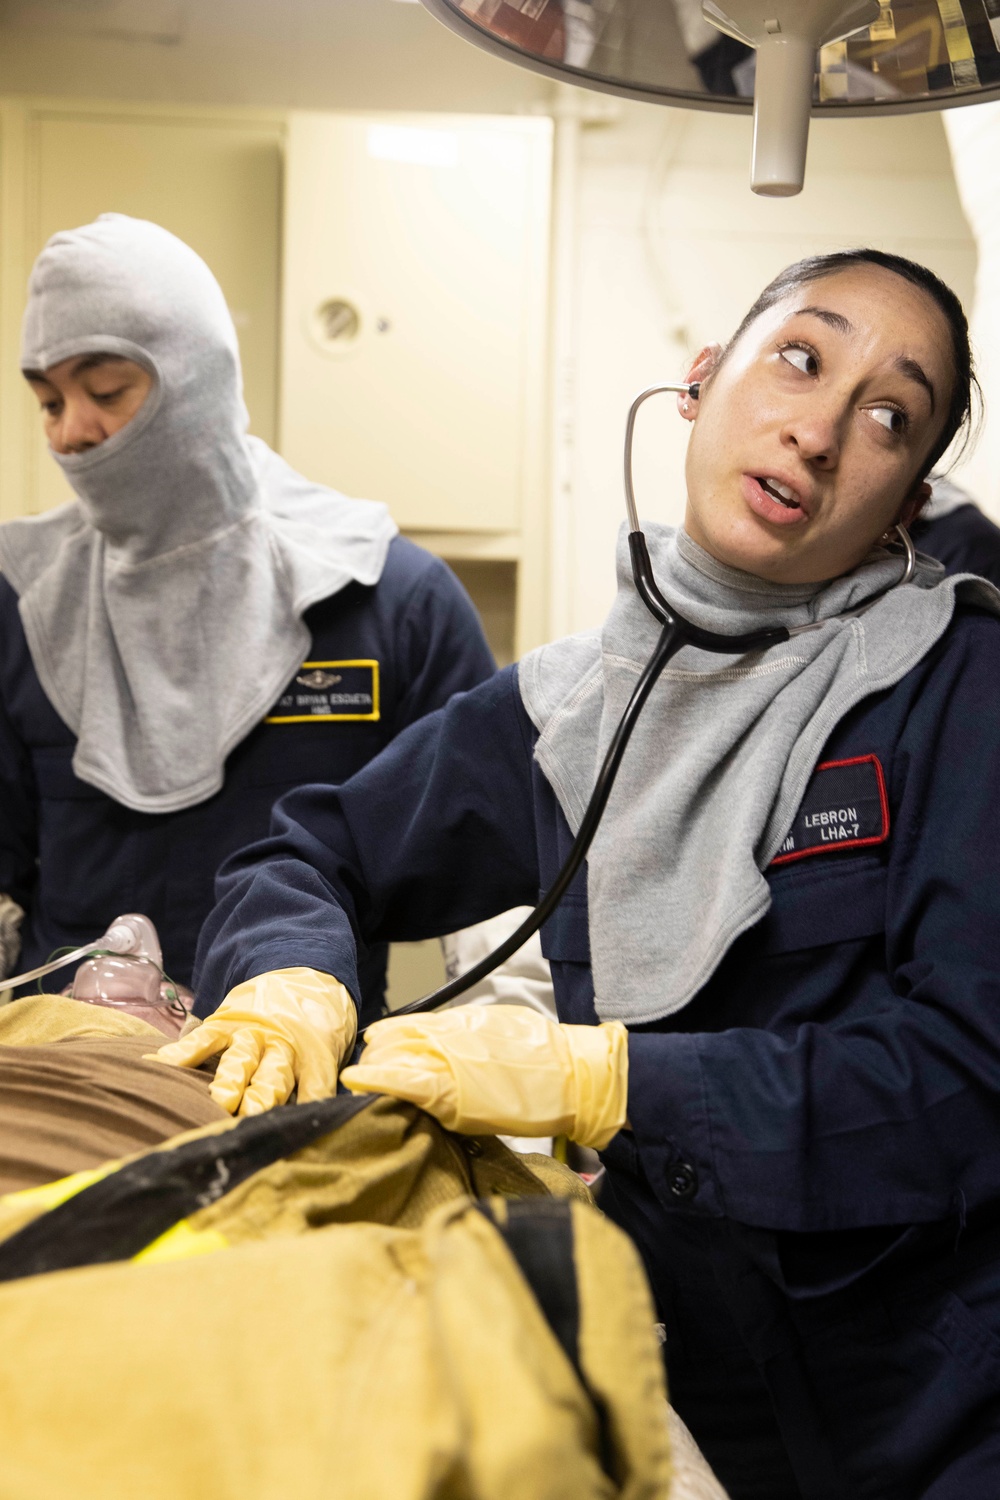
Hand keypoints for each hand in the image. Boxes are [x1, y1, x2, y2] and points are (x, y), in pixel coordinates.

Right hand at [149, 967, 356, 1115]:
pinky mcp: (226, 1022)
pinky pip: (203, 1038)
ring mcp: (252, 1033)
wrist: (304, 973)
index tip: (298, 1134)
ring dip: (231, 1081)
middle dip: (263, 1100)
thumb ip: (318, 1085)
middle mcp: (283, 1046)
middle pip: (273, 1077)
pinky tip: (161, 1064)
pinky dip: (182, 1052)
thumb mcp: (330, 1050)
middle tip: (254, 1119)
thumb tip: (314, 1127)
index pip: (316, 1088)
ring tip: (219, 1100)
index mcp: (315, 1057)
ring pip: (240, 1060)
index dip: (309, 1110)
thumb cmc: (318, 1024)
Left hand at [340, 1004, 626, 1149]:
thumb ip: (469, 1035)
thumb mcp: (501, 1029)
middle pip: (395, 1042)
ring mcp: (451, 1066)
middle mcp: (451, 1039)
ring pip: (394, 1060)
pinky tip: (360, 1083)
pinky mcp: (456, 1097)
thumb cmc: (546, 1056)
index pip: (408, 1026)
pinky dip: (379, 1083)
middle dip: (376, 1057)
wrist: (575, 1074)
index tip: (373, 1044)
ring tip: (362, 1082)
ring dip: (373, 1070)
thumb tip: (448, 1040)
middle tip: (367, 1072)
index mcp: (463, 1024)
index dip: (387, 1037)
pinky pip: (407, 1086)